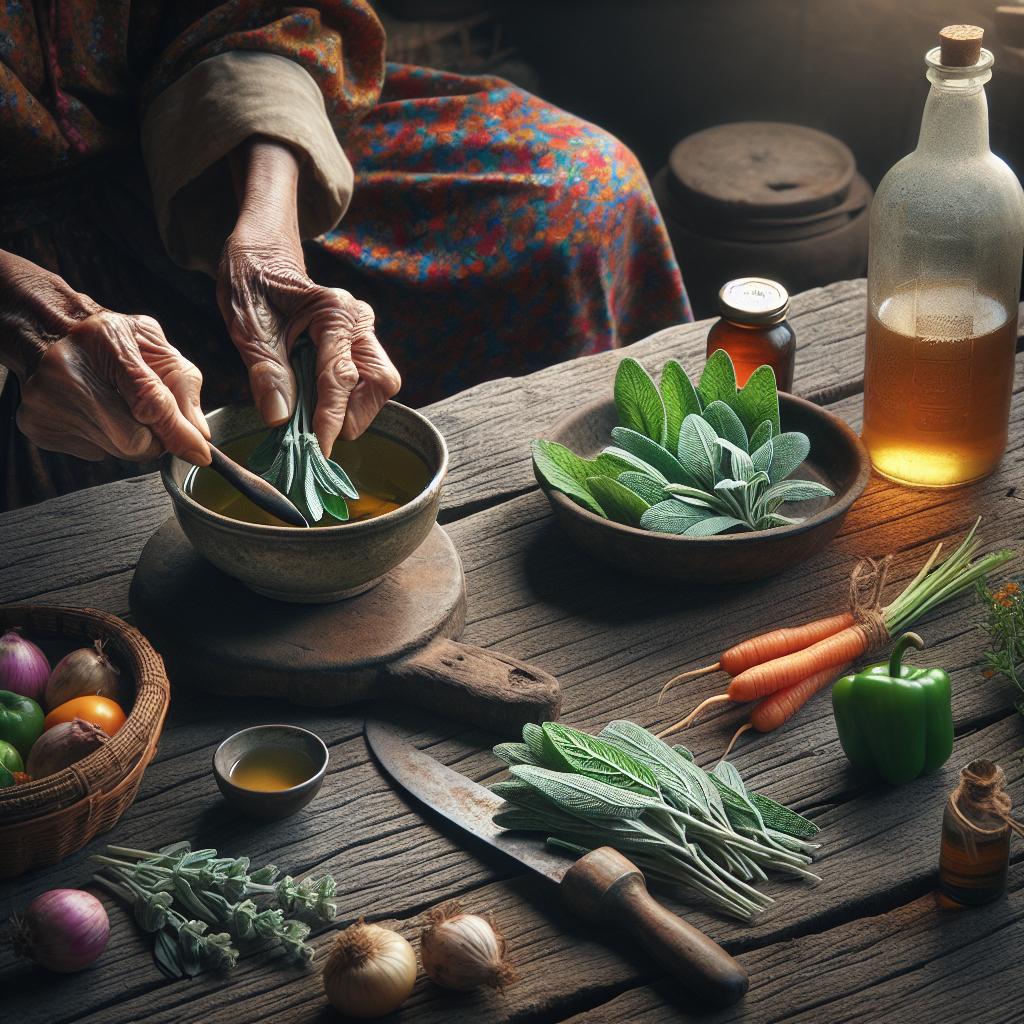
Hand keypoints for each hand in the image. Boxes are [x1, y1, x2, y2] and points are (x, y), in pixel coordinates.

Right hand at [0, 252, 210, 463]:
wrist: (49, 332)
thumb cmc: (111, 339)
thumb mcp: (154, 346)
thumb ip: (182, 387)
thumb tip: (200, 436)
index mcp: (106, 340)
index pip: (149, 401)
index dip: (177, 432)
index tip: (200, 453)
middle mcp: (69, 371)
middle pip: (133, 441)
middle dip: (154, 438)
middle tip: (148, 416)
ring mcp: (48, 401)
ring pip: (116, 452)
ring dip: (129, 437)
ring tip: (114, 404)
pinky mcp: (38, 426)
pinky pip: (94, 454)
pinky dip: (104, 439)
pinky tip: (91, 410)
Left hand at [219, 137, 399, 454]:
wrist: (263, 251)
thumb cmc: (252, 280)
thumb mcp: (247, 323)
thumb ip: (265, 370)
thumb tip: (280, 417)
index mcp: (334, 312)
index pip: (340, 377)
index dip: (329, 419)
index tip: (317, 450)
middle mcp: (359, 321)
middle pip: (380, 382)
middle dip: (355, 415)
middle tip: (319, 434)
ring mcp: (364, 332)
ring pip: (380, 384)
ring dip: (354, 410)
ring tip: (316, 420)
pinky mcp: (359, 343)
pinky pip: (367, 380)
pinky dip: (348, 400)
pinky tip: (318, 405)